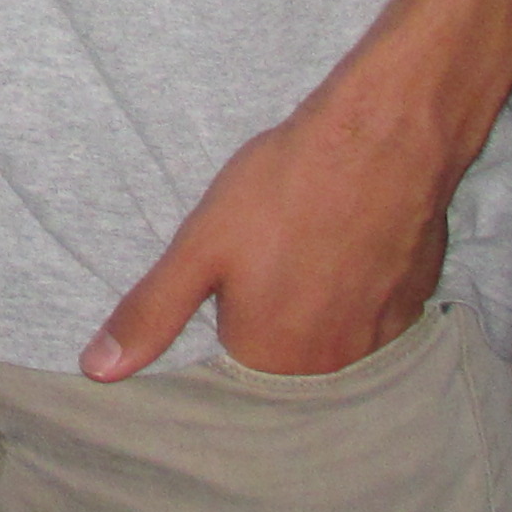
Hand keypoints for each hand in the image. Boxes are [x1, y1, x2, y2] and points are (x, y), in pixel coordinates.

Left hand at [83, 87, 460, 379]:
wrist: (381, 142)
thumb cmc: (283, 190)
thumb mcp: (198, 248)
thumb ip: (152, 313)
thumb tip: (97, 370)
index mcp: (273, 360)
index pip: (233, 369)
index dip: (222, 320)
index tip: (228, 282)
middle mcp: (333, 366)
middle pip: (284, 357)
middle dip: (269, 315)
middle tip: (268, 254)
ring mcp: (381, 339)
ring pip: (330, 337)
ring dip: (314, 304)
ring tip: (303, 248)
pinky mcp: (413, 306)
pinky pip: (371, 314)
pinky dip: (355, 289)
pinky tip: (342, 246)